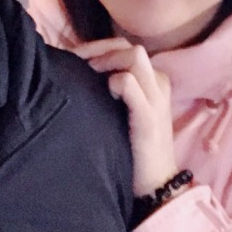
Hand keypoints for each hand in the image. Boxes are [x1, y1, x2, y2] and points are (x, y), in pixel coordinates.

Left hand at [74, 38, 178, 195]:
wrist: (156, 185)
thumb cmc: (133, 147)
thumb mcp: (124, 111)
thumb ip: (112, 88)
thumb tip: (80, 70)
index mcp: (152, 79)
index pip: (124, 47)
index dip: (98, 47)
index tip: (74, 58)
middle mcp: (157, 83)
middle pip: (129, 47)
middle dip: (100, 50)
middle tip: (78, 65)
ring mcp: (156, 97)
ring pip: (134, 56)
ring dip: (107, 61)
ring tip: (90, 76)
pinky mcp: (149, 116)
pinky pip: (131, 84)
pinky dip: (115, 82)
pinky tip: (106, 93)